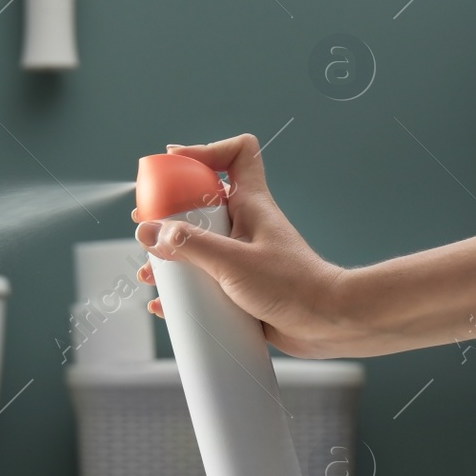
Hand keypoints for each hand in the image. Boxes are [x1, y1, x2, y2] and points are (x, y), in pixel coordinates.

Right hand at [132, 133, 357, 357]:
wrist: (329, 324)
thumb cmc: (294, 286)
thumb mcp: (232, 262)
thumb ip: (189, 245)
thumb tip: (148, 232)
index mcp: (250, 204)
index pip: (237, 154)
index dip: (205, 151)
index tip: (174, 163)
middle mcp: (245, 225)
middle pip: (200, 203)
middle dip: (168, 214)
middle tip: (146, 225)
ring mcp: (242, 255)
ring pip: (196, 245)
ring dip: (168, 257)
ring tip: (150, 273)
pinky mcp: (239, 285)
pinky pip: (202, 280)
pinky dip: (181, 290)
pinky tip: (165, 304)